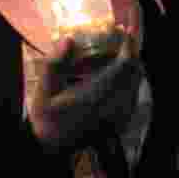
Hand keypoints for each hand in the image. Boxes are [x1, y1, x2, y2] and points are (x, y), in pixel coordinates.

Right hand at [28, 26, 141, 150]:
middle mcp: (112, 106)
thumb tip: (68, 39)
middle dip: (132, 51)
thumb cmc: (45, 117)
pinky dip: (130, 79)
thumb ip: (55, 63)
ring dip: (132, 65)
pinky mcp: (118, 122)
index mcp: (96, 96)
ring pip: (136, 84)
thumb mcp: (43, 89)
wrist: (50, 148)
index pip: (123, 66)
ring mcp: (117, 116)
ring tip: (122, 50)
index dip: (127, 45)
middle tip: (125, 36)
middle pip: (134, 72)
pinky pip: (133, 95)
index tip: (123, 30)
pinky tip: (120, 73)